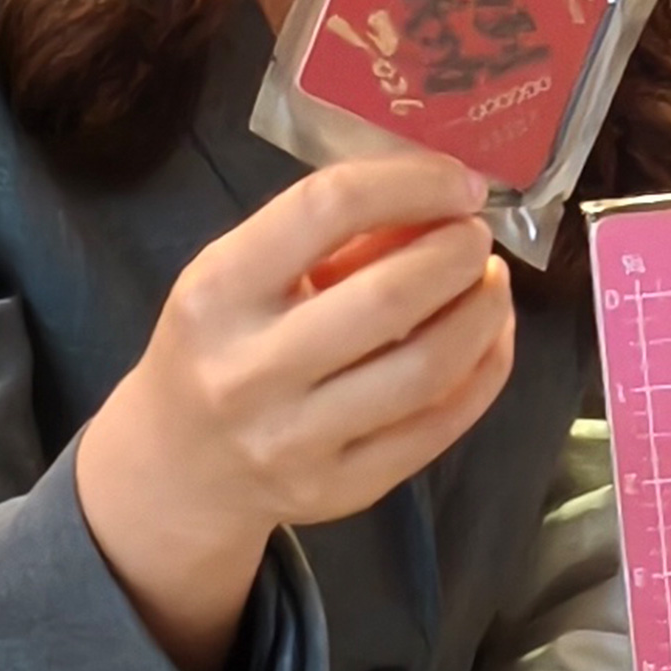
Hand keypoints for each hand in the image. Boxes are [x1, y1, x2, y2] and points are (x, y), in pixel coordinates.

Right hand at [69, 152, 516, 670]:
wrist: (178, 466)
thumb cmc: (221, 343)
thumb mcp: (243, 274)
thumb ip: (331, 236)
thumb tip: (442, 198)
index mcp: (218, 292)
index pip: (325, 208)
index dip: (410, 183)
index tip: (458, 181)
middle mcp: (250, 370)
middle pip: (388, 298)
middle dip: (456, 253)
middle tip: (476, 235)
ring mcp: (297, 440)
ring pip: (427, 369)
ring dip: (483, 312)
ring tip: (491, 281)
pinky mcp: (341, 489)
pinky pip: (439, 426)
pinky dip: (486, 370)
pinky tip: (492, 335)